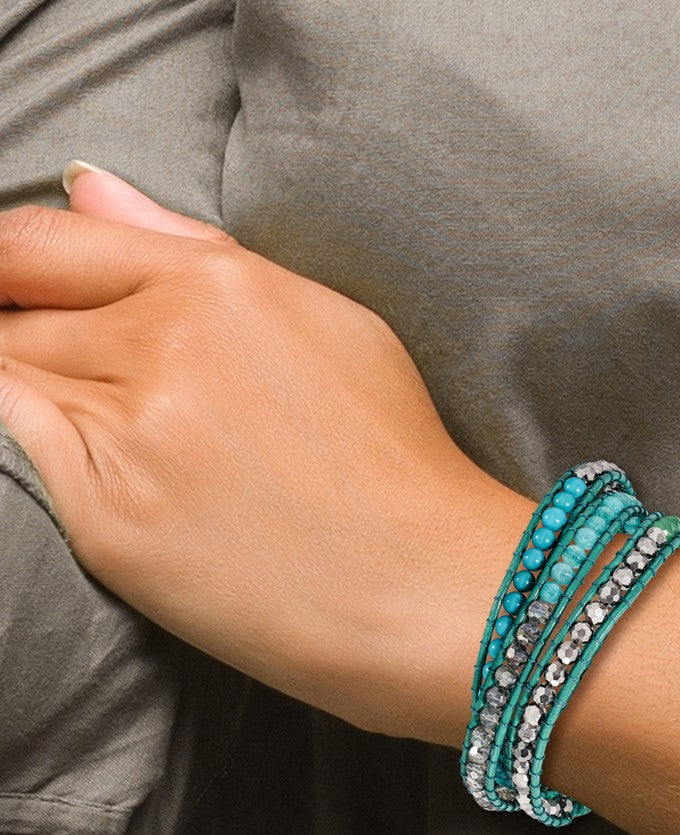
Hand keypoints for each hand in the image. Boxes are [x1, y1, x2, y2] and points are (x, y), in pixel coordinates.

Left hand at [0, 167, 527, 739]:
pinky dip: (47, 451)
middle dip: (35, 338)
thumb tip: (92, 189)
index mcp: (223, 288)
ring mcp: (132, 437)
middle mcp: (168, 348)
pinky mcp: (109, 523)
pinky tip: (122, 475)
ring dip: (46, 398)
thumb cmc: (395, 458)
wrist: (424, 586)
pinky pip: (24, 456)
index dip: (12, 265)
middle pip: (19, 314)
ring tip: (137, 440)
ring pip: (13, 381)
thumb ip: (195, 248)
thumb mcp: (329, 322)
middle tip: (109, 388)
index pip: (45, 242)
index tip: (20, 292)